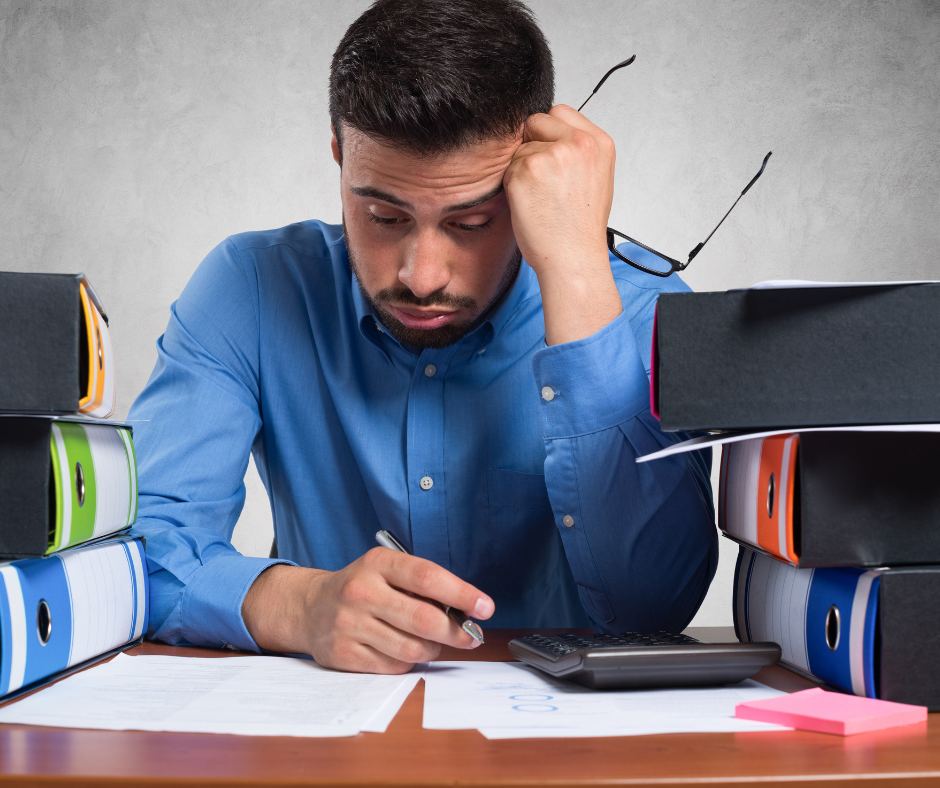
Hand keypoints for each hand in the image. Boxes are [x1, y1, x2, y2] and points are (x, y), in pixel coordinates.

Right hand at [241, 549, 493, 673]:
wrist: (310, 607)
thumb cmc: (362, 586)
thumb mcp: (386, 570)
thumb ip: (421, 585)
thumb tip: (465, 611)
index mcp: (378, 563)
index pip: (428, 577)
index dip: (462, 594)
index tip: (485, 607)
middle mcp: (361, 591)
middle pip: (423, 619)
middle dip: (456, 632)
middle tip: (470, 637)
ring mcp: (349, 624)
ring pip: (412, 649)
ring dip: (432, 649)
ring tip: (433, 642)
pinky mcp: (343, 654)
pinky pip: (393, 667)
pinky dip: (408, 663)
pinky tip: (404, 651)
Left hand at [503, 104, 622, 345]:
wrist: (573, 259)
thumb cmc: (581, 227)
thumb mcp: (595, 178)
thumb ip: (577, 150)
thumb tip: (550, 134)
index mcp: (599, 143)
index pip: (560, 113)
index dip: (550, 134)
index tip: (551, 156)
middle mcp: (578, 143)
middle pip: (537, 121)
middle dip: (533, 144)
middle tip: (542, 179)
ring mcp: (551, 155)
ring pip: (520, 147)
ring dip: (523, 169)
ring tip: (541, 197)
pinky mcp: (526, 171)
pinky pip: (508, 167)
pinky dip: (513, 185)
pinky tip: (531, 204)